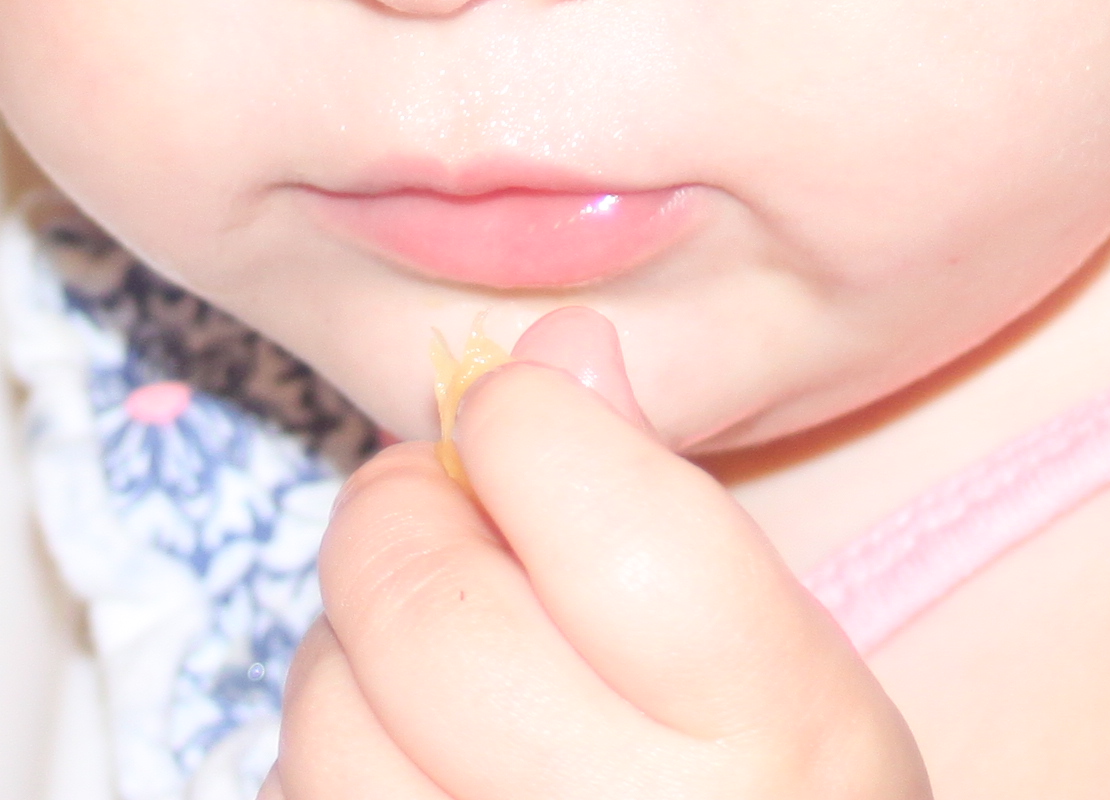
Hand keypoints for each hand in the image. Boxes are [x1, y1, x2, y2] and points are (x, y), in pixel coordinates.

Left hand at [274, 309, 927, 799]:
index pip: (587, 505)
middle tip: (434, 511)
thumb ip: (656, 495)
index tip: (521, 420)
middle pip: (423, 613)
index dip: (521, 421)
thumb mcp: (781, 659)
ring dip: (346, 654)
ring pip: (328, 723)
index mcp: (770, 726)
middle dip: (398, 519)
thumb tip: (550, 351)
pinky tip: (411, 763)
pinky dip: (331, 761)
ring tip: (420, 656)